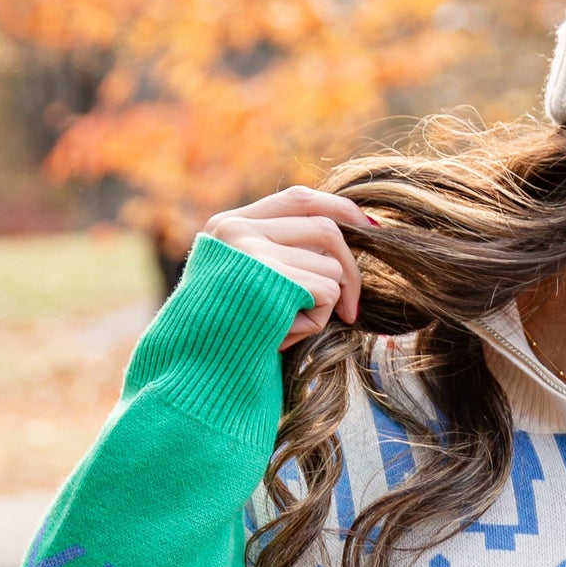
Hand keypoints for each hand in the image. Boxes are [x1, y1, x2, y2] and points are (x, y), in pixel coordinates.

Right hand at [203, 185, 376, 347]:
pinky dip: (317, 320)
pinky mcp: (270, 280)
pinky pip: (326, 293)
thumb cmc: (228, 334)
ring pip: (330, 268)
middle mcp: (239, 231)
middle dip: (350, 272)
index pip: (300, 199)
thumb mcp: (247, 282)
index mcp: (230, 225)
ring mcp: (252, 253)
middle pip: (326, 230)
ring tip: (288, 327)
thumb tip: (351, 233)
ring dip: (324, 306)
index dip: (341, 209)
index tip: (370, 227)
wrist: (195, 368)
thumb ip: (281, 254)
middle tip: (352, 310)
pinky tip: (285, 335)